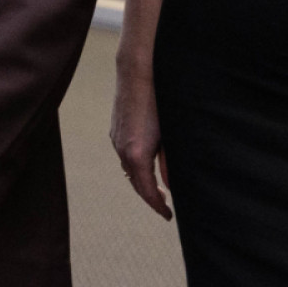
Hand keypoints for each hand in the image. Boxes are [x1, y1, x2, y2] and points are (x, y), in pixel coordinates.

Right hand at [110, 65, 171, 219]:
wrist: (138, 71)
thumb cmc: (161, 101)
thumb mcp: (171, 136)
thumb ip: (170, 164)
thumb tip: (170, 186)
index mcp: (137, 155)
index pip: (147, 191)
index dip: (158, 206)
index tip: (169, 216)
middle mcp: (122, 149)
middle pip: (135, 183)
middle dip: (150, 196)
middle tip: (165, 206)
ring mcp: (116, 138)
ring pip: (128, 168)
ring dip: (142, 181)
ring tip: (158, 188)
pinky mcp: (116, 129)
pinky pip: (124, 155)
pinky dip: (135, 166)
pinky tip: (147, 164)